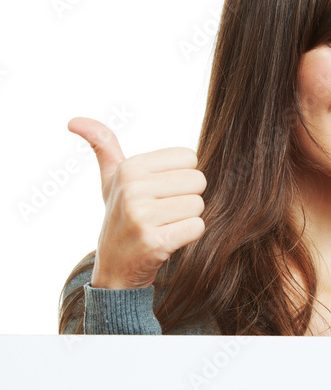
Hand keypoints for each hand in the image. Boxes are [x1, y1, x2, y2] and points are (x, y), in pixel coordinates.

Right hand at [67, 116, 206, 288]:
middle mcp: (133, 189)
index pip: (189, 158)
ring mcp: (142, 216)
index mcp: (129, 168)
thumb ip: (102, 145)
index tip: (159, 193)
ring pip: (198, 206)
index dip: (181, 178)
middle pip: (197, 181)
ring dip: (187, 219)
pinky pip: (197, 228)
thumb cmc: (121, 216)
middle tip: (164, 213)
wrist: (116, 267)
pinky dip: (189, 236)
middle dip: (187, 199)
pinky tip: (168, 240)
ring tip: (164, 226)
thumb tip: (74, 121)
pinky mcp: (155, 242)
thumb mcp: (110, 179)